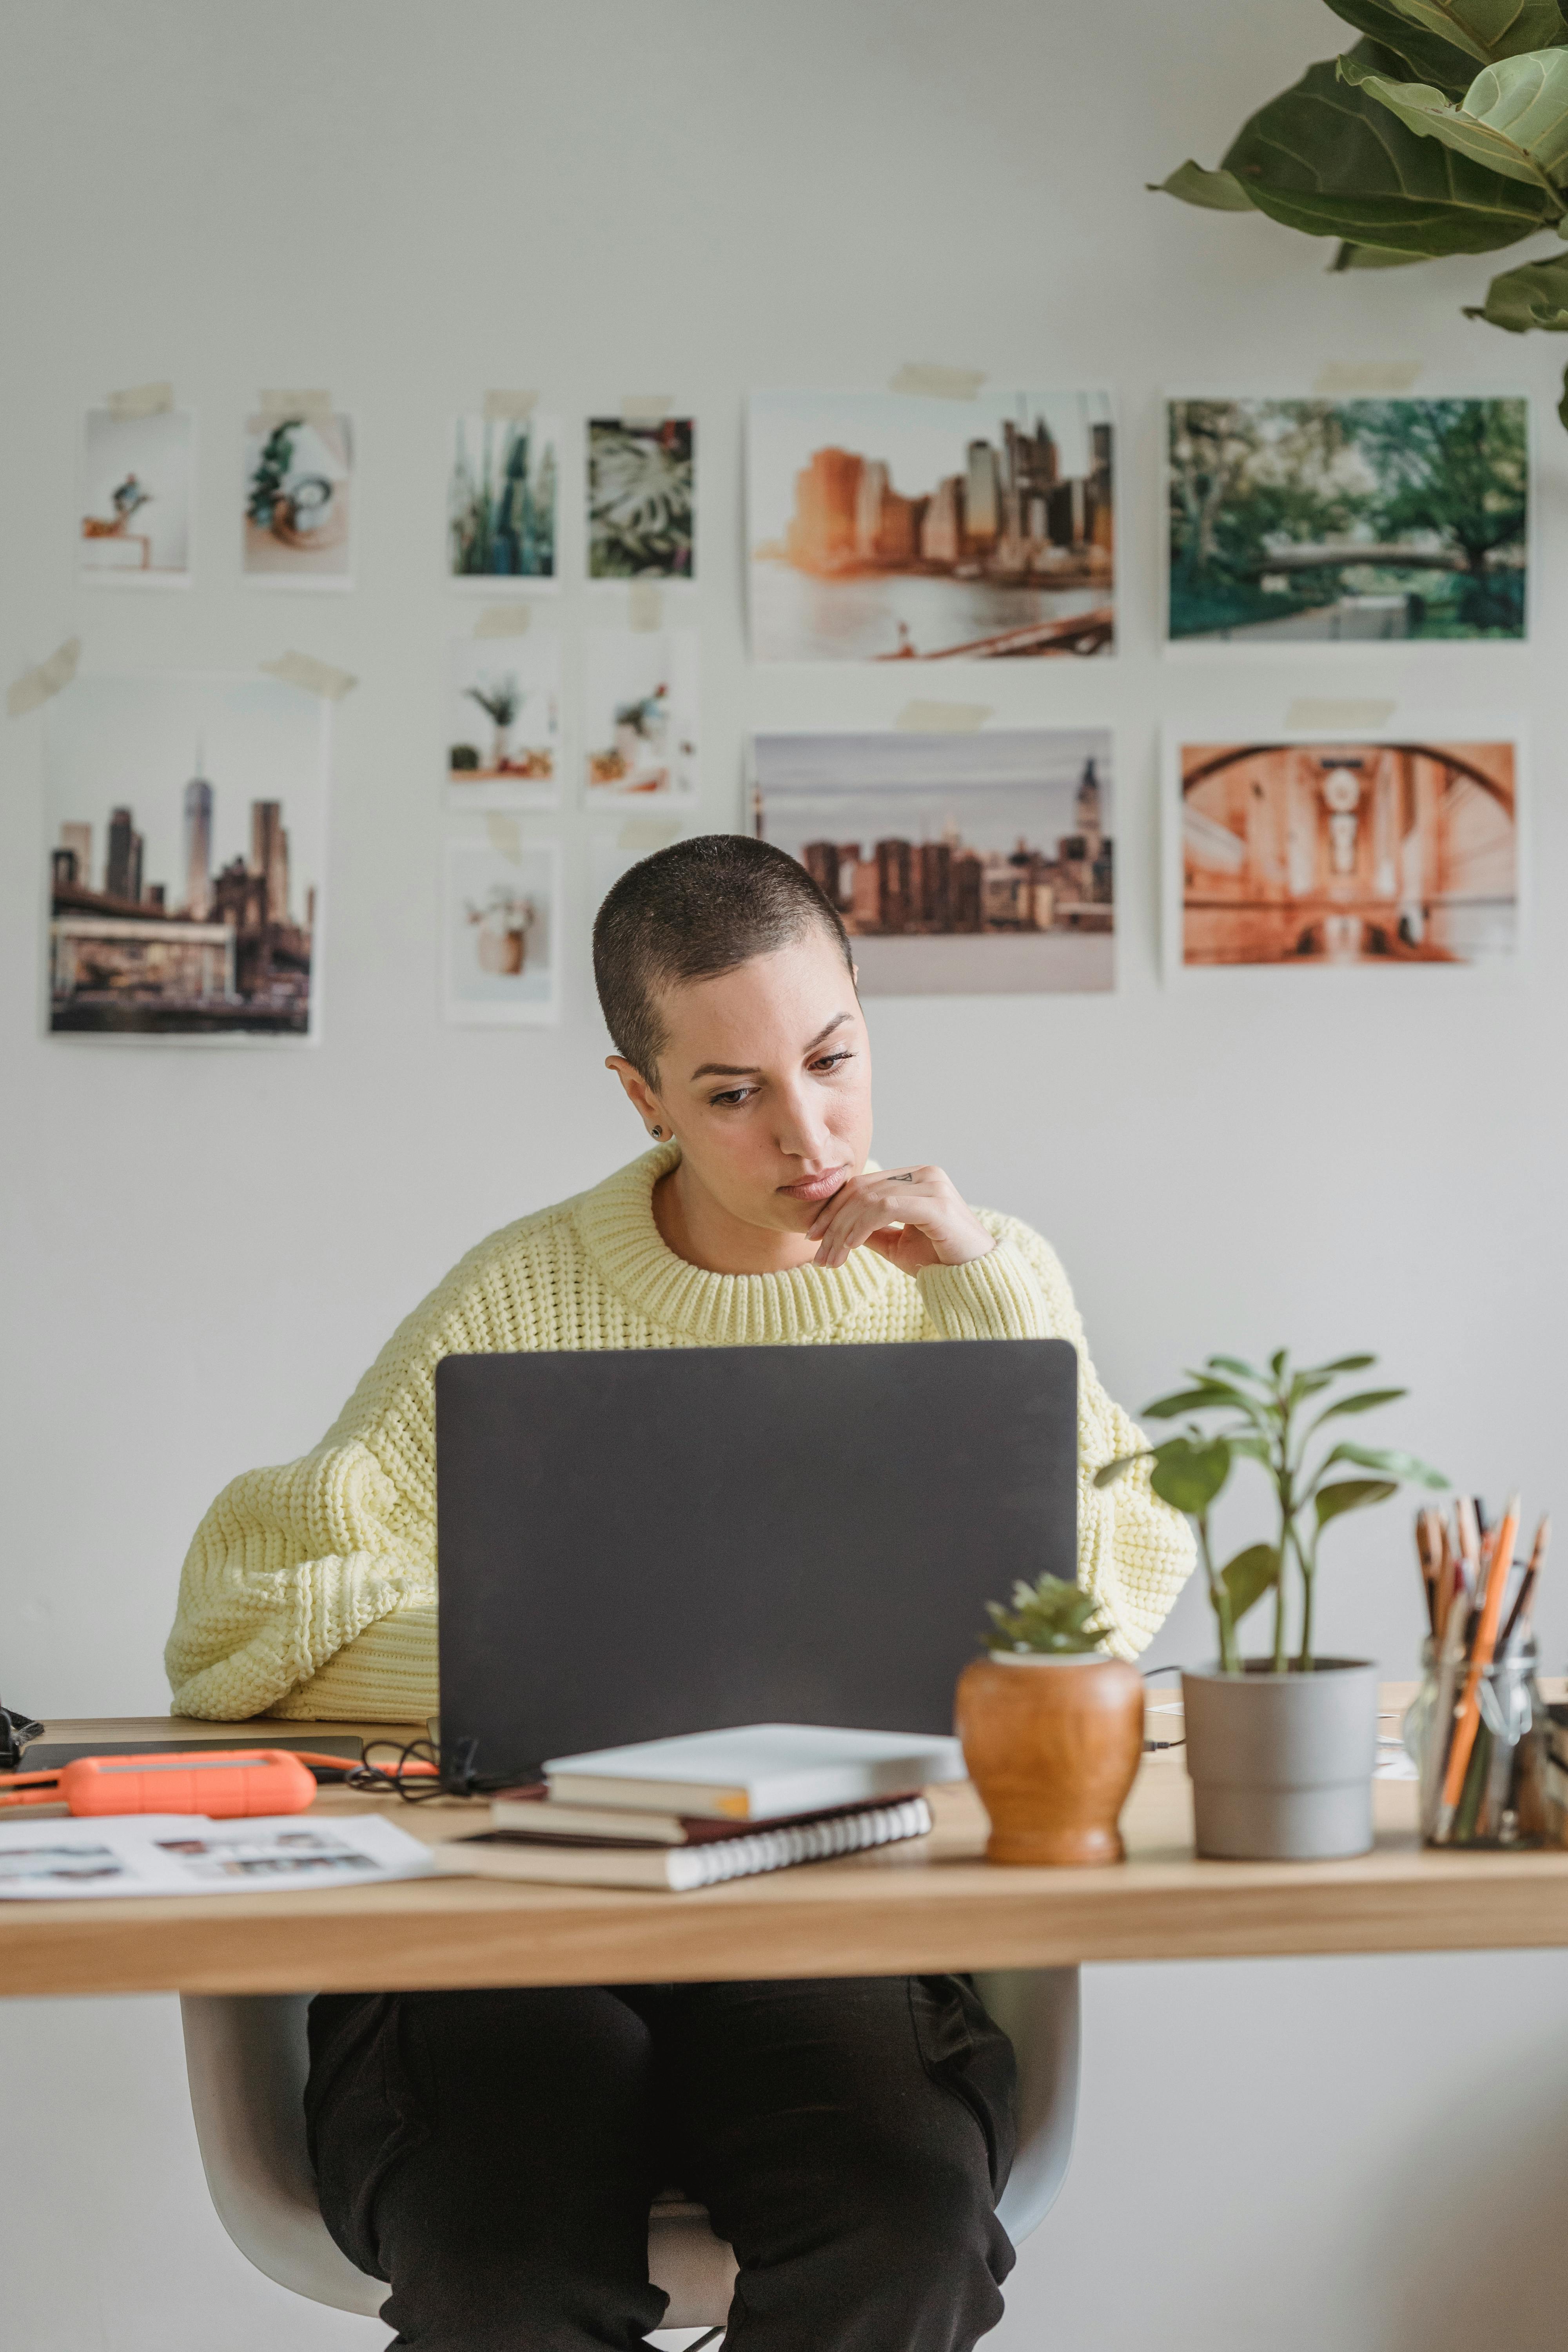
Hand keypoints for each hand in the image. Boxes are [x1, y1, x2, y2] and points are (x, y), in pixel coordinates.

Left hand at [807, 1164, 995, 1275]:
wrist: (975, 1279)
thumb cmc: (940, 1260)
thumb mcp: (897, 1244)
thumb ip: (871, 1230)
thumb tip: (837, 1228)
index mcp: (917, 1177)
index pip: (864, 1185)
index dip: (834, 1209)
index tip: (814, 1236)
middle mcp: (925, 1174)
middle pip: (862, 1189)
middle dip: (833, 1222)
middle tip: (818, 1254)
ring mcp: (932, 1186)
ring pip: (869, 1199)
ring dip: (843, 1231)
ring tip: (831, 1259)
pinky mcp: (936, 1204)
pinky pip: (885, 1208)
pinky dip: (861, 1227)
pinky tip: (851, 1247)